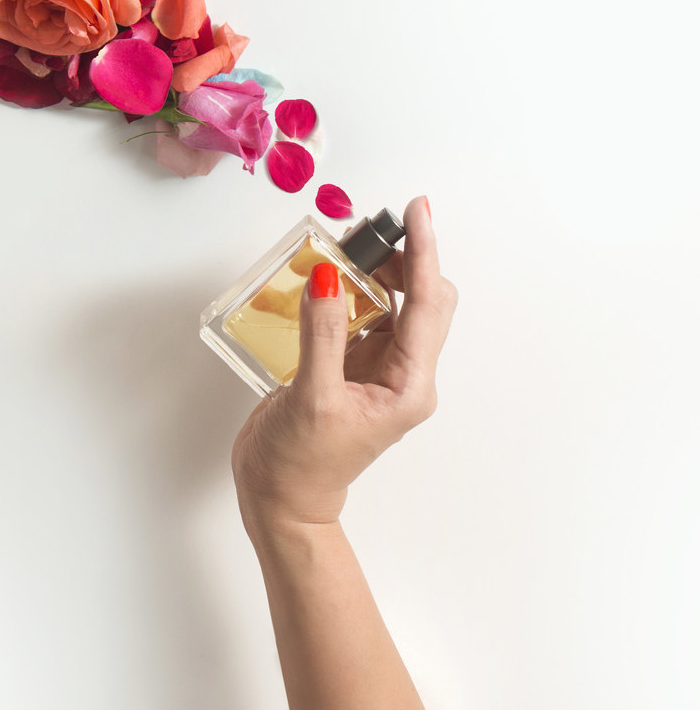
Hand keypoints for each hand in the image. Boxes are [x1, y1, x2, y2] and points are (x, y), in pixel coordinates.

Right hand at [232, 197, 456, 537]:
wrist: (281, 499)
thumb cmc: (301, 463)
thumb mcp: (312, 398)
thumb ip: (322, 335)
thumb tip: (327, 278)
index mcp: (409, 386)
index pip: (428, 304)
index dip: (424, 253)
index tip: (418, 210)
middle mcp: (402, 375)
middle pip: (420, 299)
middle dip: (400, 258)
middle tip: (365, 228)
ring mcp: (376, 370)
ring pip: (391, 304)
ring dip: (371, 272)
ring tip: (341, 248)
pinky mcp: (349, 367)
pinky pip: (358, 316)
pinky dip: (344, 292)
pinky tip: (319, 283)